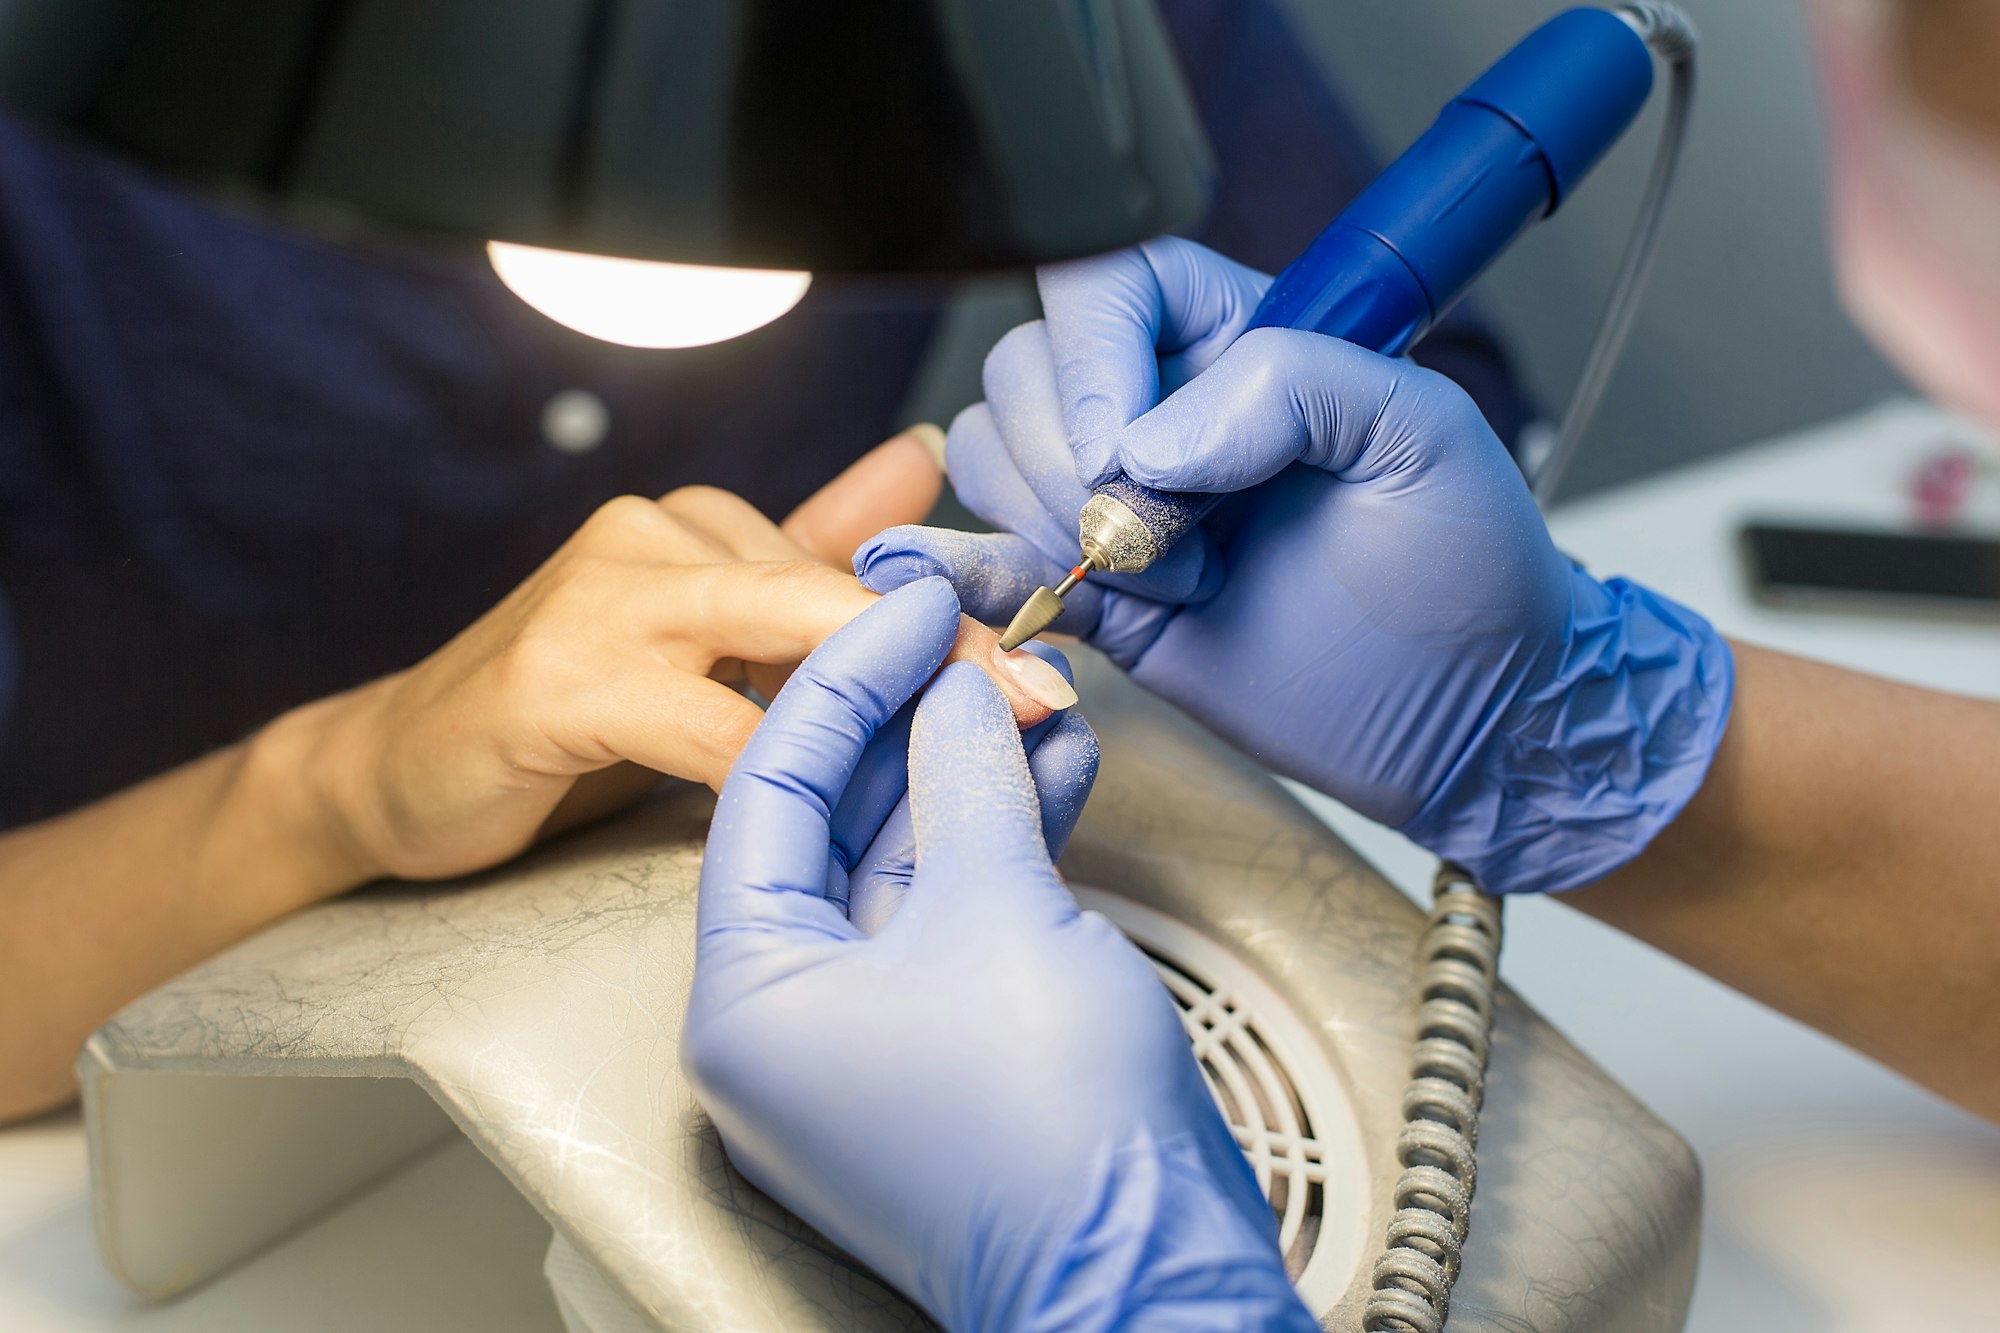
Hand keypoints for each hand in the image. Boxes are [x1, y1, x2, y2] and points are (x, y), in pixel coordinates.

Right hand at [285, 429, 1080, 888]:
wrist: (399, 769)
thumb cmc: (568, 711)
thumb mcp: (703, 635)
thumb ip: (811, 555)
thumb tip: (920, 461)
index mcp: (702, 524)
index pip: (857, 566)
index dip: (958, 621)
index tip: (1048, 671)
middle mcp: (656, 537)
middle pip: (834, 591)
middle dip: (946, 653)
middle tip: (1041, 704)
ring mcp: (602, 600)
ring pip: (777, 643)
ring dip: (879, 709)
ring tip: (960, 758)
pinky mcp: (553, 681)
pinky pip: (699, 724)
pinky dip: (770, 766)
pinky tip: (822, 807)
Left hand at [681, 578, 1314, 1331]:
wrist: (1147, 1272)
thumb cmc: (1048, 1138)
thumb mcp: (995, 914)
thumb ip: (965, 783)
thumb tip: (957, 699)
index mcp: (747, 1000)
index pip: (767, 789)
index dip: (840, 677)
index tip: (906, 607)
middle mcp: (791, 1018)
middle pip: (834, 819)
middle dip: (914, 718)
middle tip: (971, 634)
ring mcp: (873, 1032)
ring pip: (909, 858)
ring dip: (973, 767)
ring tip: (1032, 685)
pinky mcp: (951, 1037)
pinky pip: (960, 908)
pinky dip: (1006, 833)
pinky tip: (1056, 762)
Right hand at [856, 239, 1732, 893]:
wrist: (1467, 716)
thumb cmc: (1471, 569)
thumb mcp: (1426, 437)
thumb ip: (1300, 385)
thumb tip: (1149, 440)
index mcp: (1240, 334)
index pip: (1104, 281)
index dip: (1088, 359)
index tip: (1128, 455)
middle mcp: (1163, 406)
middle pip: (1024, 372)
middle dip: (1076, 466)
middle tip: (1182, 542)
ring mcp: (1123, 503)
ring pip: (991, 456)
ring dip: (1054, 527)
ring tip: (1174, 584)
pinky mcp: (1101, 596)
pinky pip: (990, 560)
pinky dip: (974, 574)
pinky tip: (1015, 598)